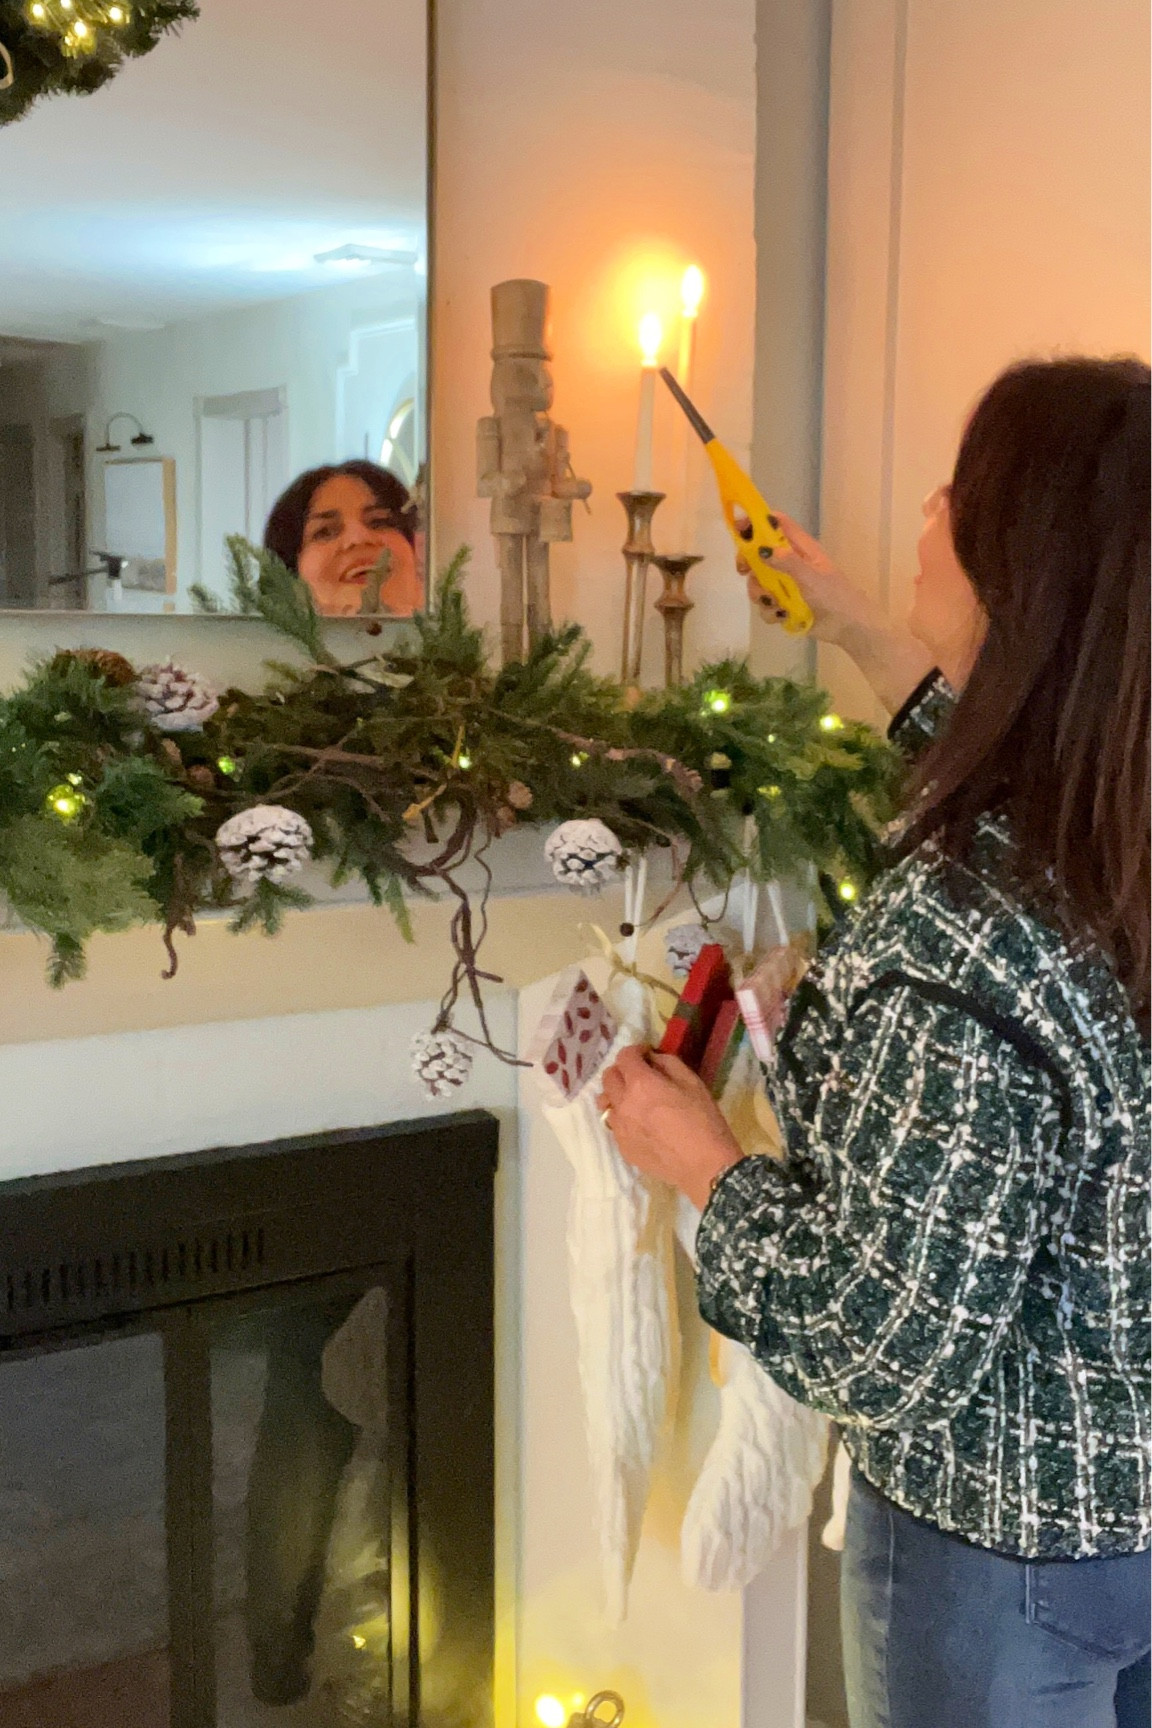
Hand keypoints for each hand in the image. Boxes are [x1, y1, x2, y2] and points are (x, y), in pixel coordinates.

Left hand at [598, 1045, 741, 1210]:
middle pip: (608, 1077)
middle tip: (640, 1075)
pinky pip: (615, 1124)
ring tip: (636, 1101)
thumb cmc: (704, 1121)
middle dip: (623, 1070)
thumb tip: (651, 1059)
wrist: (705, 1166)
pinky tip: (642, 1124)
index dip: (635, 1051)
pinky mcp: (622, 1147)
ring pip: (607, 1102)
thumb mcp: (692, 1082)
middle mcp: (623, 1104)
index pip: (624, 1056)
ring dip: (618, 1095)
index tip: (647, 1054)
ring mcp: (620, 1128)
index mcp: (641, 1084)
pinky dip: (623, 1117)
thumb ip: (667, 1063)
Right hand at [739, 510, 880, 646]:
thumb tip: (762, 550)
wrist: (848, 627)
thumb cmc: (834, 595)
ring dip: (760, 593)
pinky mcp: (784, 604)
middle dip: (749, 563)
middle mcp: (791, 562)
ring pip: (759, 582)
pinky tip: (782, 616)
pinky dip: (770, 611)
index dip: (756, 522)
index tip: (738, 531)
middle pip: (759, 553)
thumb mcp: (811, 576)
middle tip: (744, 571)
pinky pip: (766, 605)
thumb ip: (787, 562)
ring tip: (774, 603)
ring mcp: (786, 584)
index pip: (776, 524)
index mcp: (801, 548)